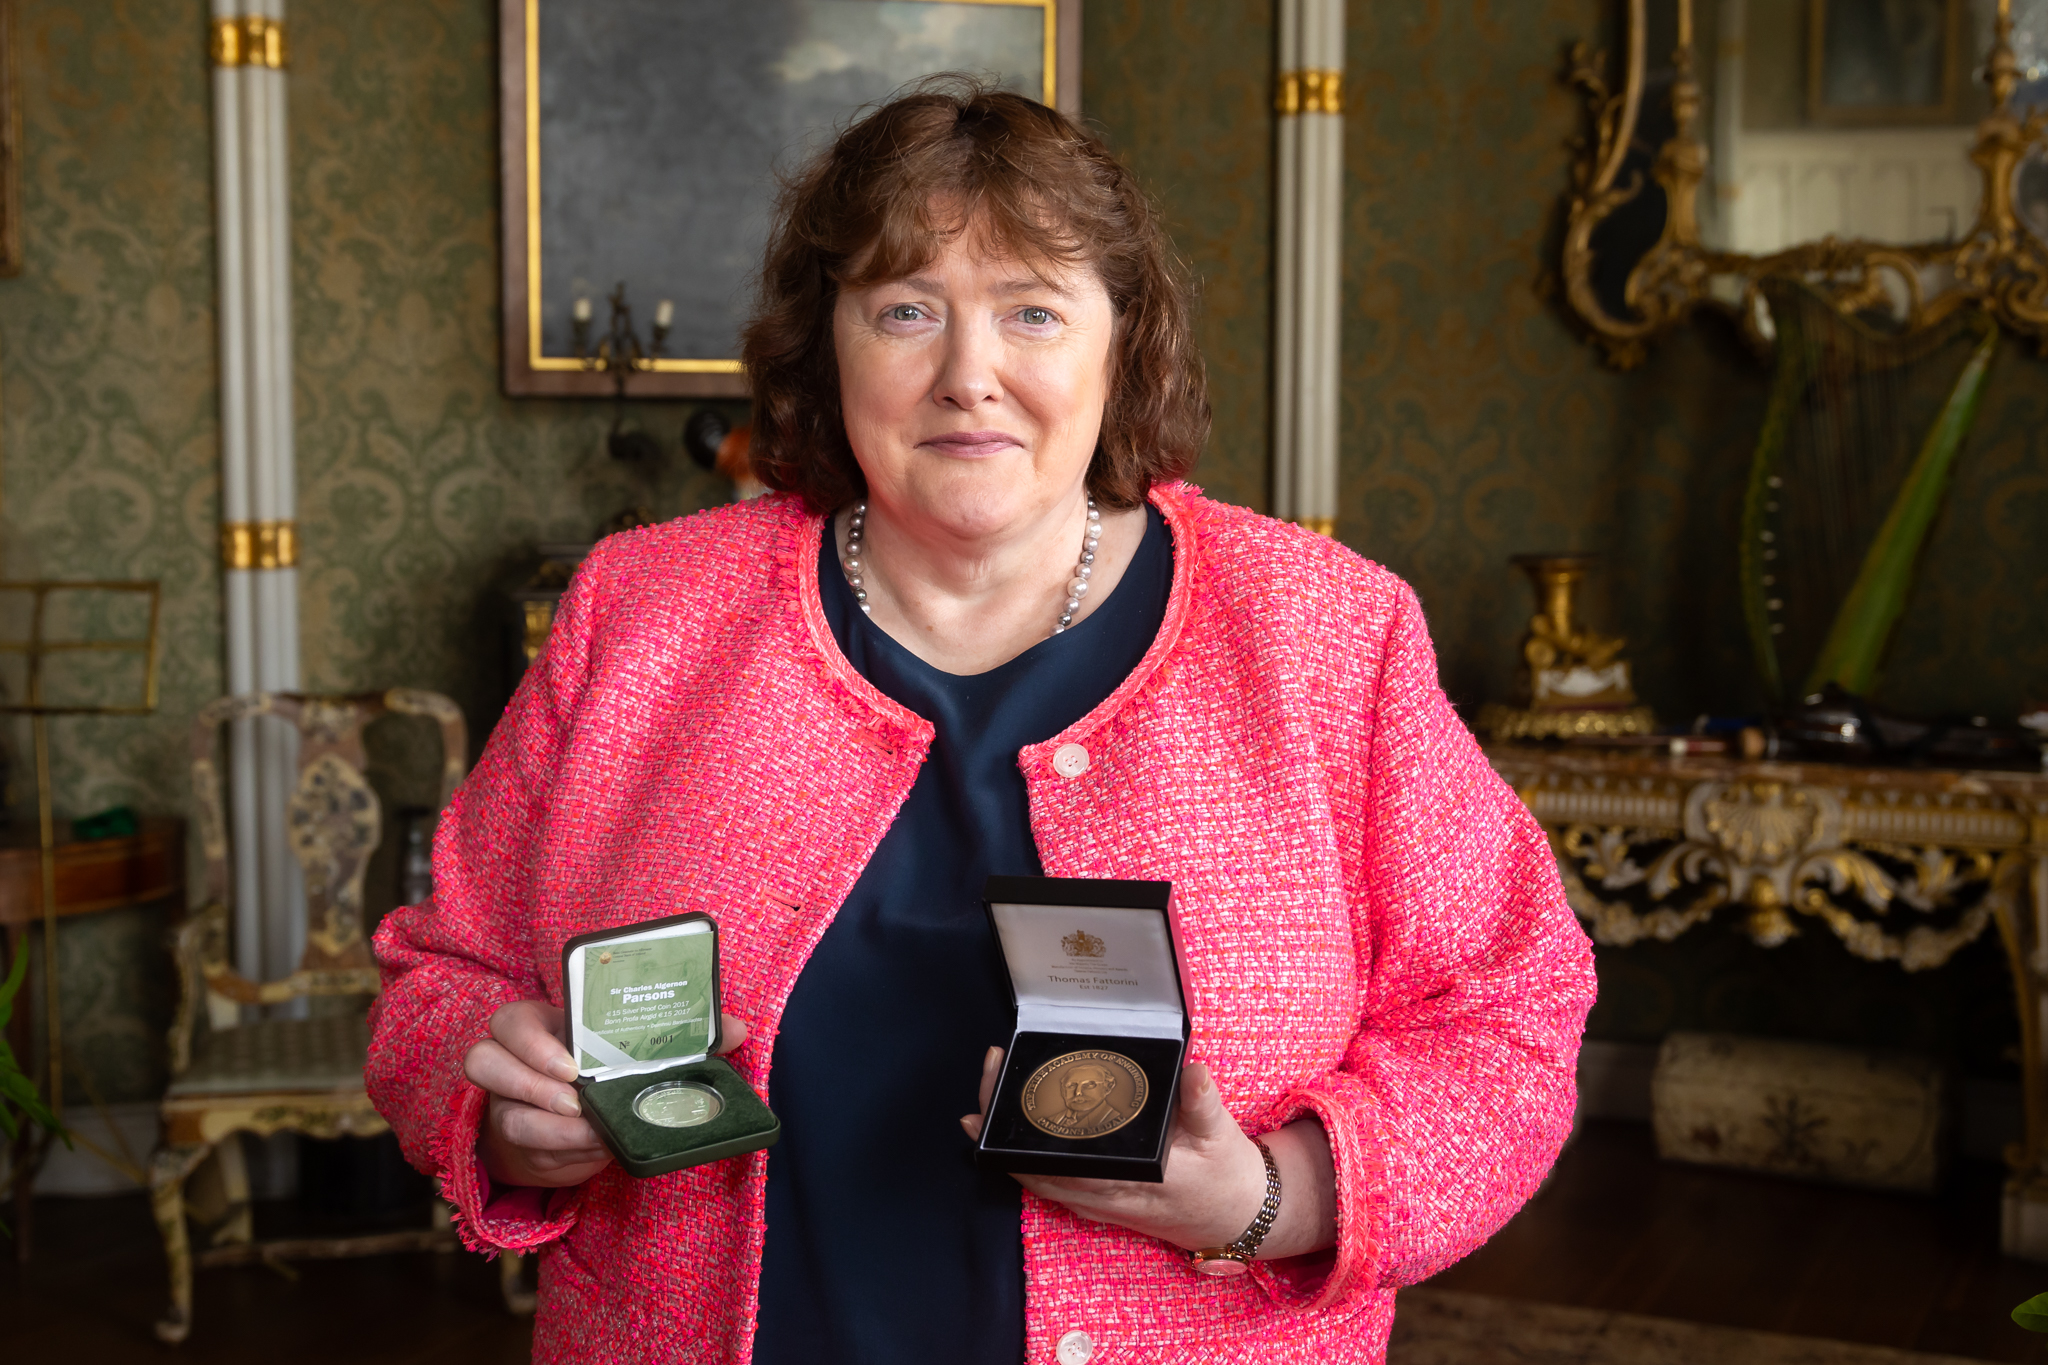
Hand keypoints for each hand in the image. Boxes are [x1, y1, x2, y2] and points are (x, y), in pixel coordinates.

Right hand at [465, 1000, 749, 1188]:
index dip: (531, 1042)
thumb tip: (734, 1028)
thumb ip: (677, 1035)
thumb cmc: (599, 1069)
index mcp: (537, 1026)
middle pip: (484, 1060)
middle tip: (575, 1100)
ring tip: (588, 1130)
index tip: (572, 1065)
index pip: (510, 1020)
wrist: (566, 1118)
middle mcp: (509, 1062)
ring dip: (547, 1127)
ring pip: (503, 1114)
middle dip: (529, 1083)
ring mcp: (505, 1105)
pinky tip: (592, 1152)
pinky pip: (525, 1151)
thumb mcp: (626, 1046)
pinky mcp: (513, 1145)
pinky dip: (561, 1154)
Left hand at [959, 1048, 1336, 1258]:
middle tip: (990, 1074)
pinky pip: (1052, 1183)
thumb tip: (1192, 1070)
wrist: (1237, 1218)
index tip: (996, 1104)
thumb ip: (1202, 1104)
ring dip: (1009, 1142)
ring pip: (1039, 1179)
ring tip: (992, 1092)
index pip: (1058, 1166)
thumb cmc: (1226, 1174)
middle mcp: (1104, 1199)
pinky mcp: (1101, 1201)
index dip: (1020, 1139)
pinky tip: (1020, 1126)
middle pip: (1034, 1170)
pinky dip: (1027, 1156)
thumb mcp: (1221, 1135)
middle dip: (1002, 1129)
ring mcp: (1099, 1204)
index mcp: (1128, 1182)